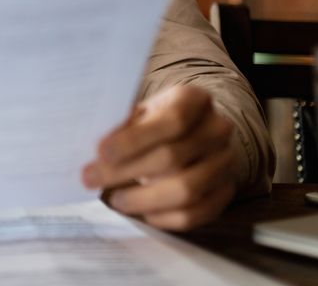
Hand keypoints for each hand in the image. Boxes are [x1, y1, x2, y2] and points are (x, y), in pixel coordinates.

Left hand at [81, 84, 237, 229]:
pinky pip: (197, 213)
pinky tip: (142, 212)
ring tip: (115, 199)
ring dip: (143, 199)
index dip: (135, 140)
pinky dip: (165, 218)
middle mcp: (216, 129)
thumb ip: (121, 126)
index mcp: (194, 100)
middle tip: (91, 178)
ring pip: (186, 190)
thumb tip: (97, 154)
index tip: (100, 153)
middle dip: (125, 172)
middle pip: (173, 158)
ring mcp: (225, 162)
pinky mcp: (226, 191)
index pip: (171, 121)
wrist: (189, 133)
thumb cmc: (153, 120)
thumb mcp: (138, 112)